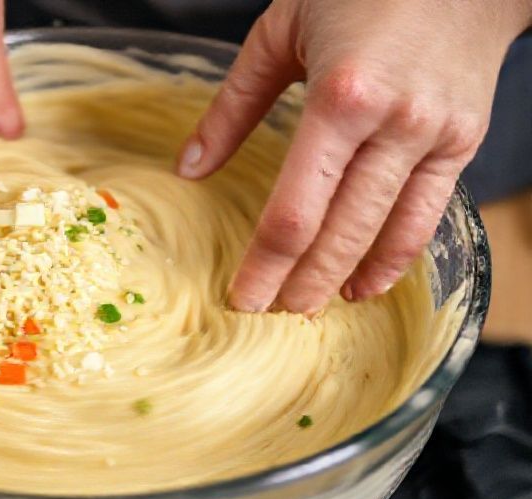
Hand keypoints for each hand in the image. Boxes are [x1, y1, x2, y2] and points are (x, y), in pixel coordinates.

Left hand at [178, 0, 531, 313]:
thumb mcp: (280, 33)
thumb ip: (232, 106)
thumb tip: (189, 168)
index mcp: (340, 97)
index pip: (294, 210)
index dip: (265, 264)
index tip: (242, 297)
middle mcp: (392, 124)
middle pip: (338, 232)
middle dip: (299, 283)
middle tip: (268, 313)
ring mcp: (434, 136)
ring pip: (385, 232)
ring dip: (344, 279)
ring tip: (310, 308)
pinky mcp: (462, 141)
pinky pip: (426, 215)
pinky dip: (395, 257)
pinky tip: (366, 282)